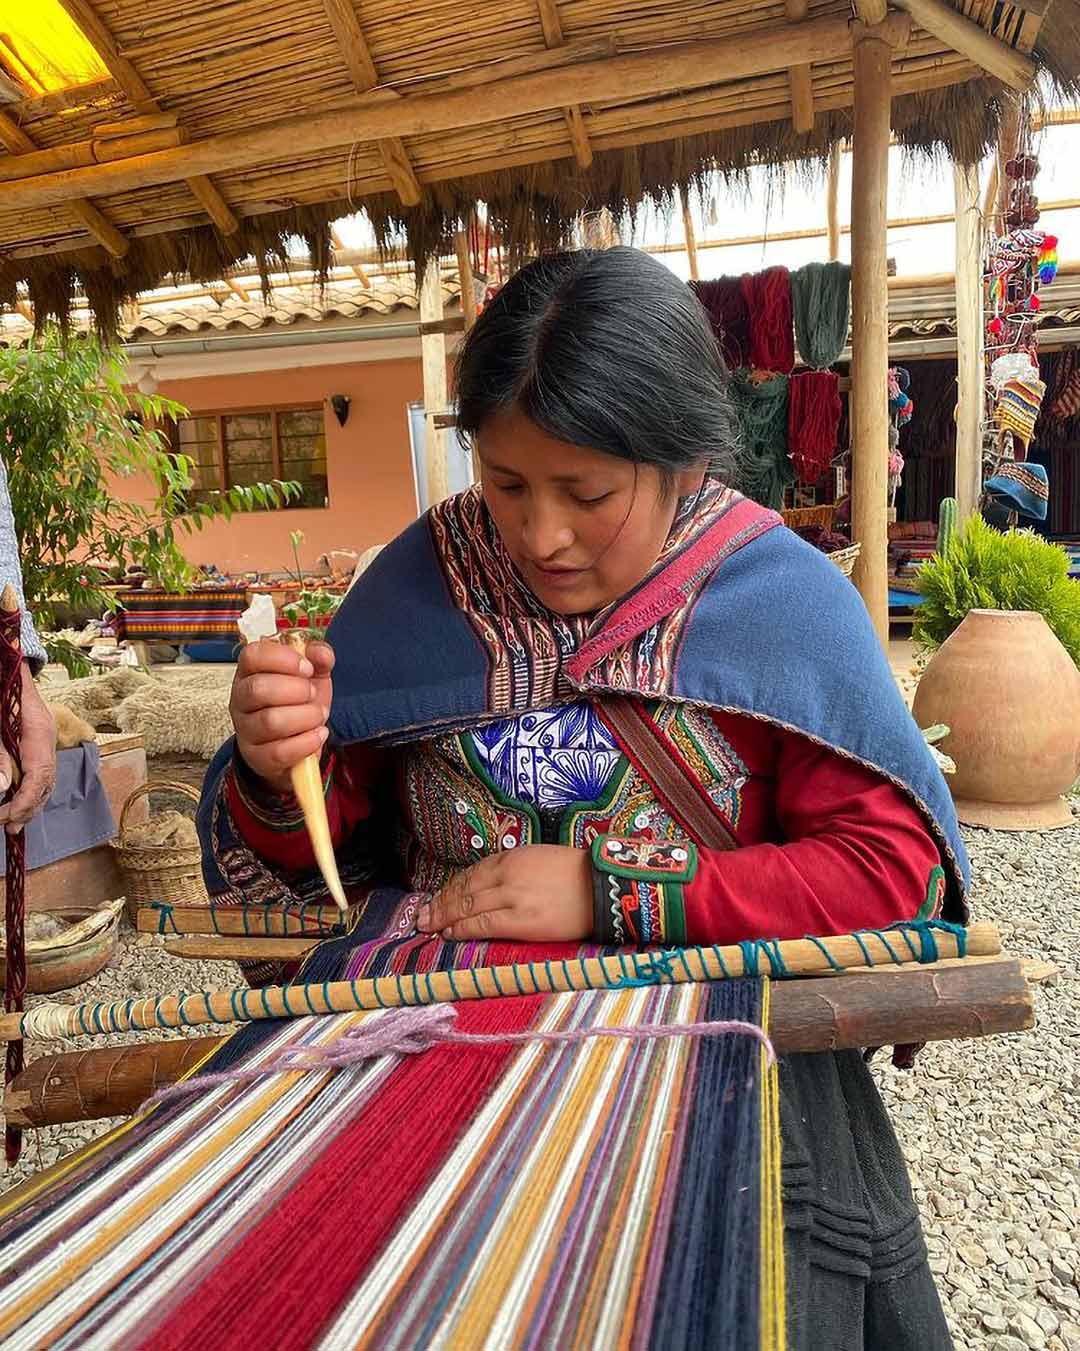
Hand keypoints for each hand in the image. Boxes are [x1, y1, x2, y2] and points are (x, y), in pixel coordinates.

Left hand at [0, 663, 56, 833]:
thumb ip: (0, 756)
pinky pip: (41, 771)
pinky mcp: (37, 740)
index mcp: (38, 733)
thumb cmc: (3, 694)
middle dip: (29, 807)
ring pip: (46, 778)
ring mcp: (44, 739)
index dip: (27, 800)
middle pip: (46, 781)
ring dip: (31, 802)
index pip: (39, 774)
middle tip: (8, 828)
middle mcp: (46, 738)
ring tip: (14, 822)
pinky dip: (32, 789)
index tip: (9, 818)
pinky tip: (20, 801)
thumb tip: (2, 788)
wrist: (8, 667)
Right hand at [230, 638, 333, 791]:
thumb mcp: (311, 676)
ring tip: (318, 715)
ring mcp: (245, 730)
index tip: (307, 668)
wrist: (294, 745)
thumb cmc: (297, 704)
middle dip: (296, 690)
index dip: (283, 658)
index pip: (252, 656)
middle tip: (312, 694)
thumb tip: (321, 653)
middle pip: (258, 689)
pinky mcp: (257, 756)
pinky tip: (318, 734)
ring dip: (305, 716)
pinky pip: (280, 751)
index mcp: (250, 672)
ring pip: (271, 721)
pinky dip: (307, 742)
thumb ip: (318, 659)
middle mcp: (240, 699)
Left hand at [417, 845, 592, 942]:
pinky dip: (463, 929)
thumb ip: (513, 867)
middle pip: (464, 889)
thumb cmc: (576, 873)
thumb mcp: (540, 858)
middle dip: (440, 903)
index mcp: (512, 856)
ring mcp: (514, 897)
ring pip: (468, 907)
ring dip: (444, 917)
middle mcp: (507, 874)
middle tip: (422, 916)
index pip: (471, 873)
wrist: (603, 886)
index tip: (438, 897)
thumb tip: (490, 882)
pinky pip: (484, 925)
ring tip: (429, 926)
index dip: (451, 887)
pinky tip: (450, 934)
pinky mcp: (523, 920)